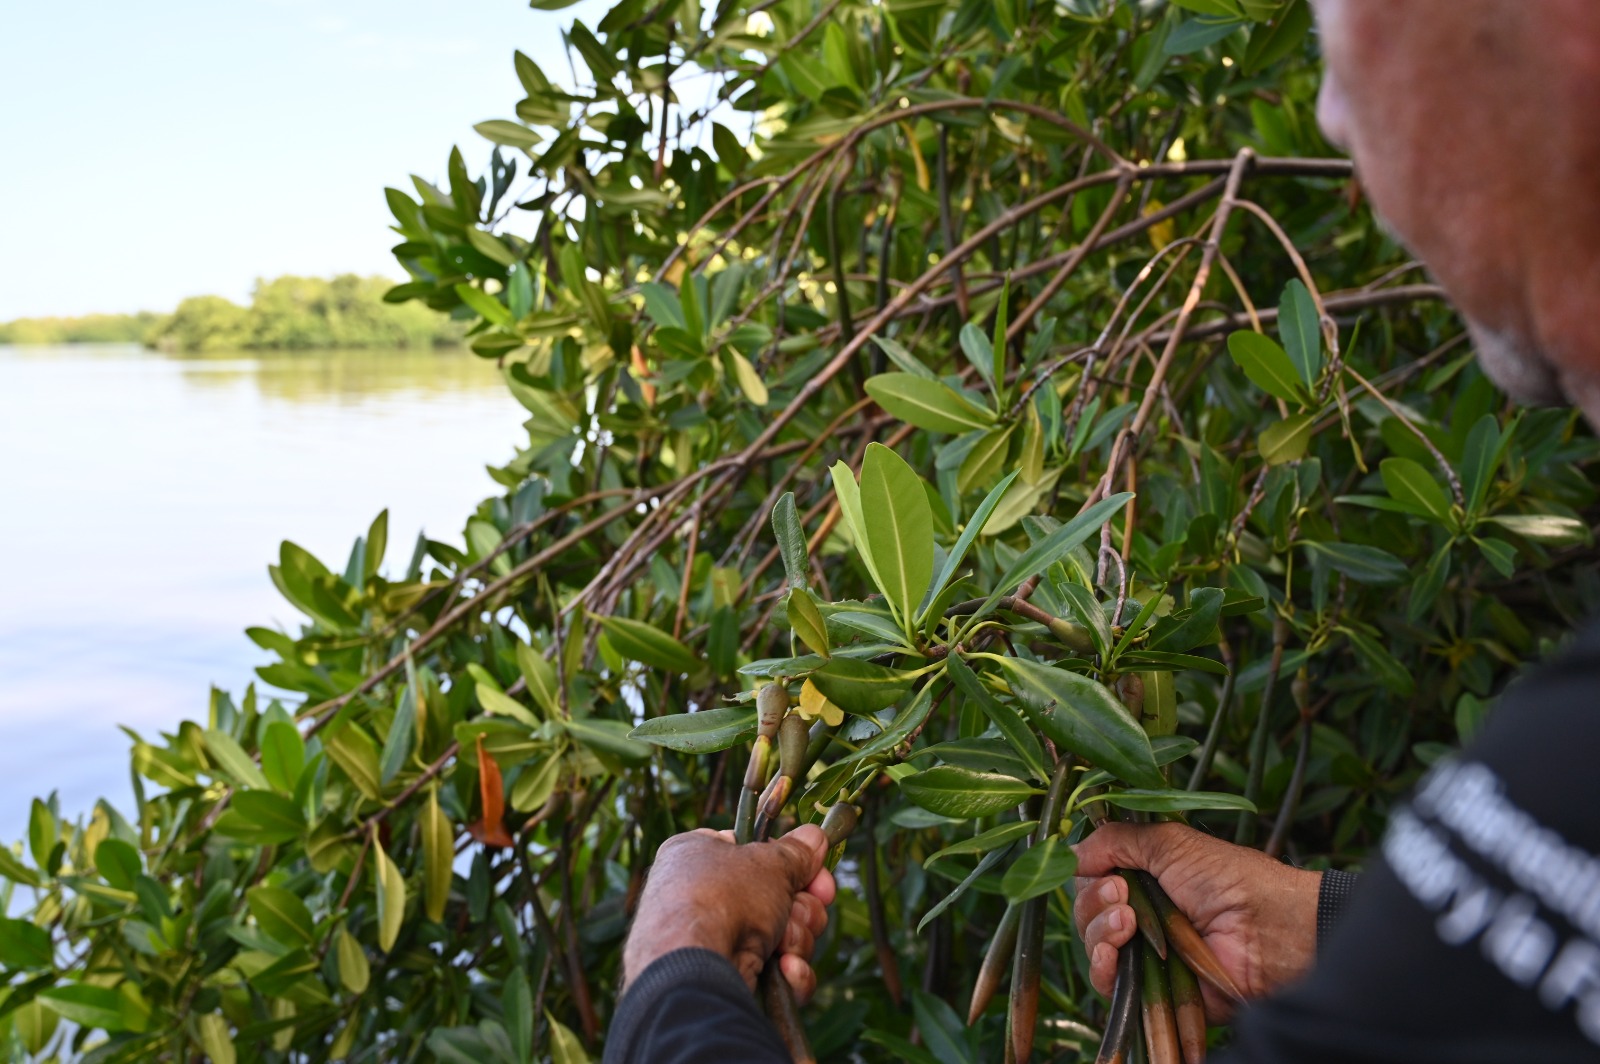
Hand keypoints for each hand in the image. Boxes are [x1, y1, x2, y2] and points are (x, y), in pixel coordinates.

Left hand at [623, 825, 835, 1002]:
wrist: (694, 967)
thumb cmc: (724, 898)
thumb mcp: (769, 862)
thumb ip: (796, 852)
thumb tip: (815, 837)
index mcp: (699, 855)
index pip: (757, 854)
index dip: (793, 864)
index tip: (818, 876)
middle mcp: (702, 896)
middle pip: (776, 897)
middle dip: (801, 908)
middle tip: (804, 910)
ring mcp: (713, 941)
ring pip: (781, 936)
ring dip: (796, 938)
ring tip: (786, 942)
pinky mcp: (727, 978)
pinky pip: (774, 972)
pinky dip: (788, 971)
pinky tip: (785, 968)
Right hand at [1072, 822, 1321, 1022]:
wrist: (1266, 930)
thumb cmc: (1227, 879)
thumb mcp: (1169, 842)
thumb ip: (1115, 841)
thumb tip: (1072, 850)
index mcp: (1145, 878)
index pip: (1093, 878)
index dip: (1090, 876)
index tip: (1107, 873)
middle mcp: (1141, 914)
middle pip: (1086, 911)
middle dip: (1095, 902)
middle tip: (1123, 896)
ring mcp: (1145, 952)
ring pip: (1091, 944)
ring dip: (1098, 931)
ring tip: (1128, 923)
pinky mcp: (1151, 988)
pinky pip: (1107, 982)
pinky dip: (1102, 966)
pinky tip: (1112, 953)